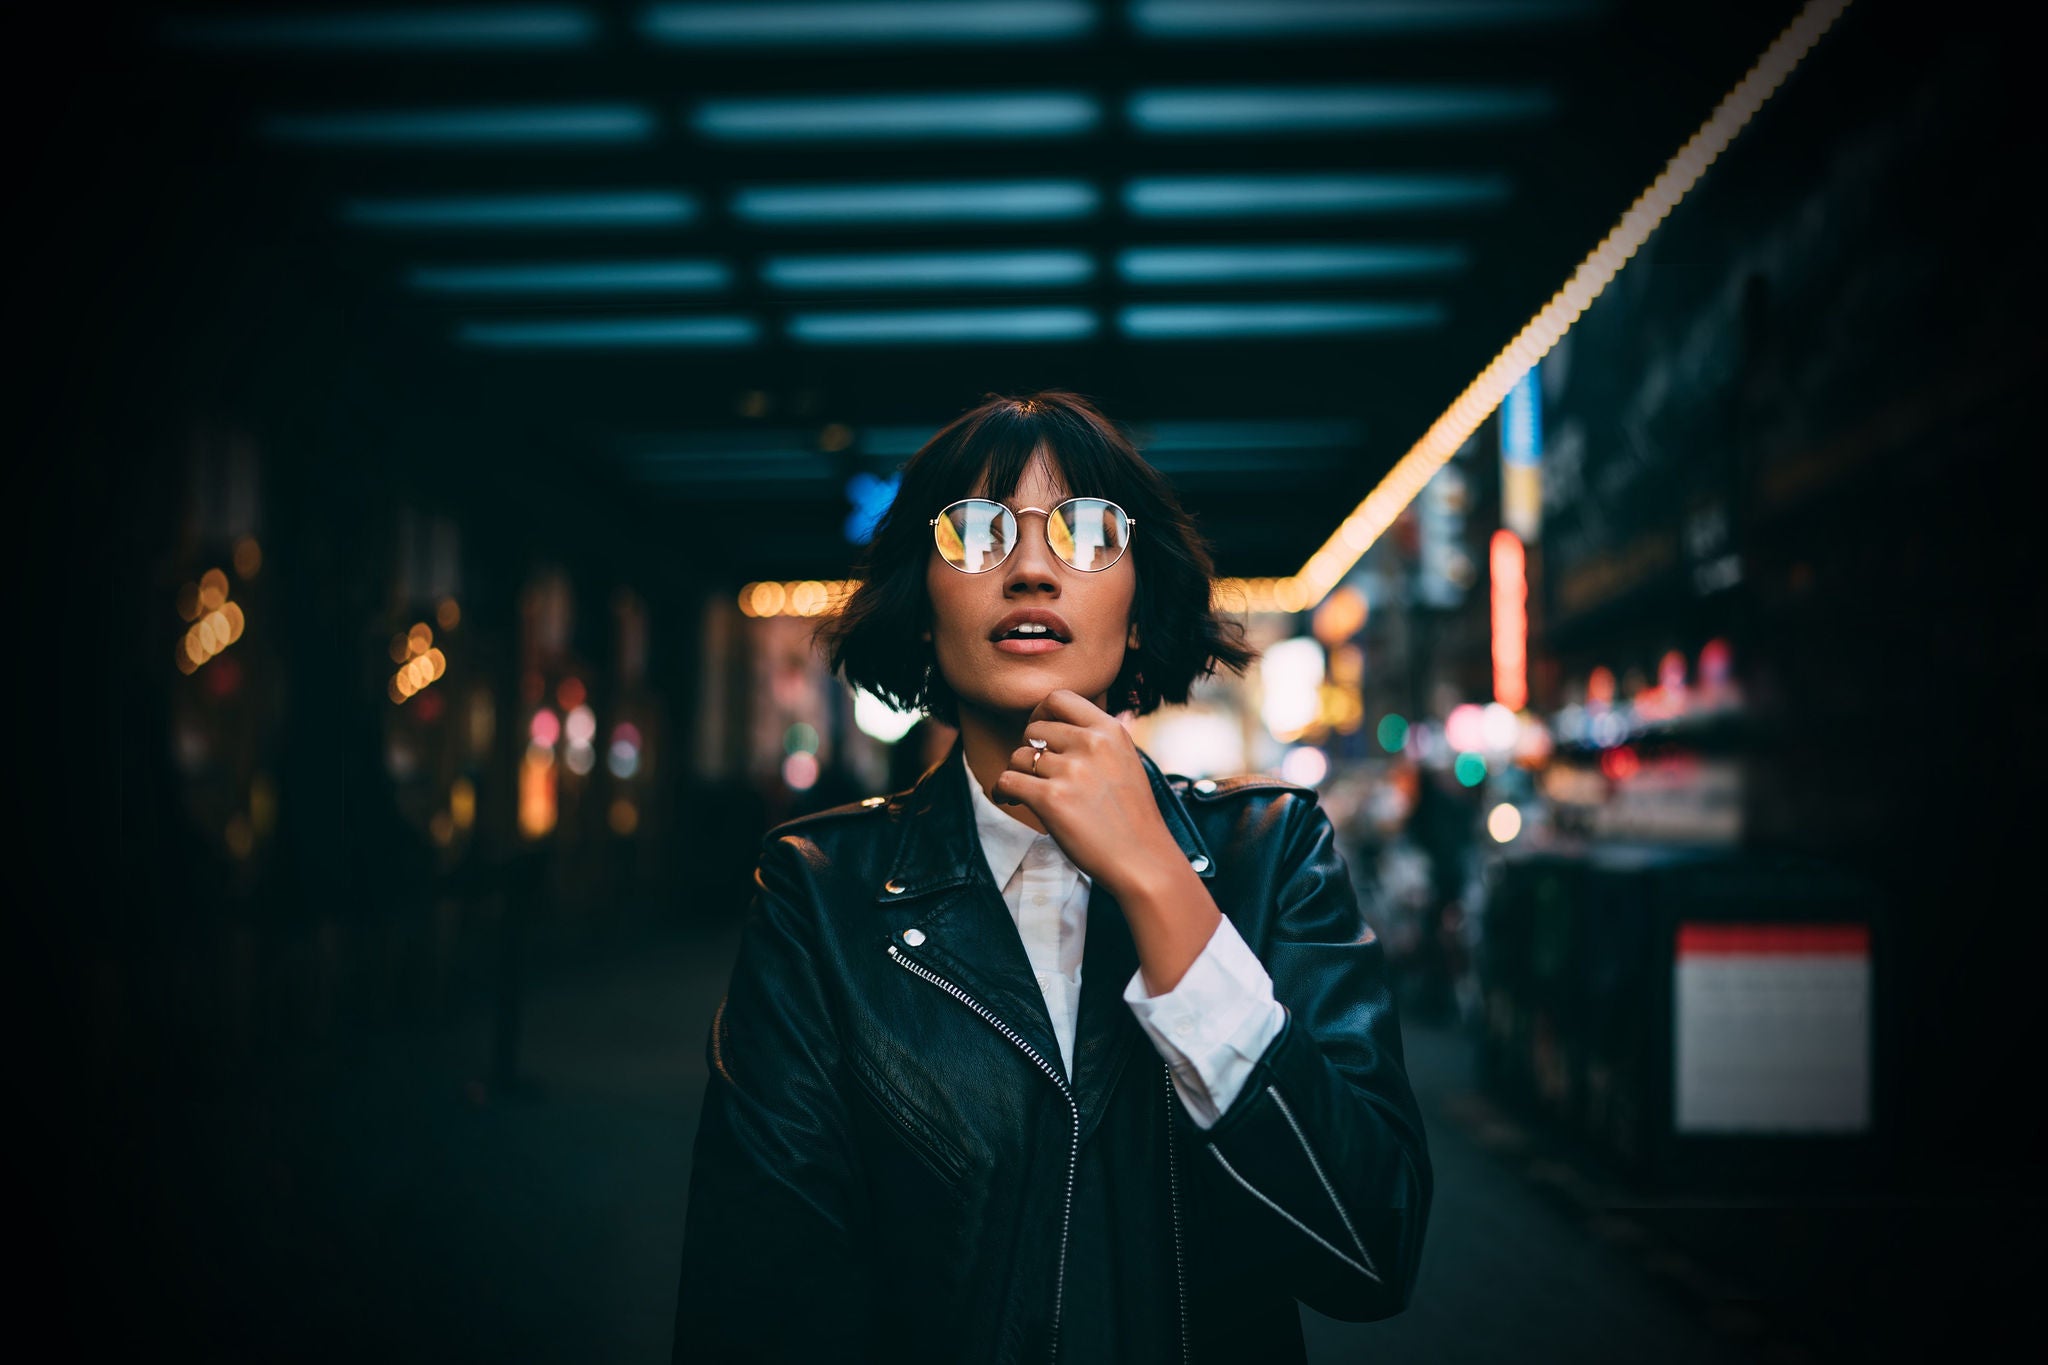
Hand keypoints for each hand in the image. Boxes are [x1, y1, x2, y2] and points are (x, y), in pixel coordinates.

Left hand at [990, 689, 1185, 900]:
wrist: (1143, 860)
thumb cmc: (1133, 818)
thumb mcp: (1127, 762)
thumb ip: (1098, 742)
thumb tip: (1061, 727)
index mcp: (1110, 730)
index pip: (1059, 698)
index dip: (1041, 713)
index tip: (1039, 734)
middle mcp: (1091, 743)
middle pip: (1033, 728)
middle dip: (1028, 749)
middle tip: (1033, 772)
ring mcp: (1071, 770)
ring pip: (1018, 756)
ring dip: (1016, 773)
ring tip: (1022, 792)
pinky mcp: (1051, 798)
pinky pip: (1006, 781)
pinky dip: (1001, 791)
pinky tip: (1009, 800)